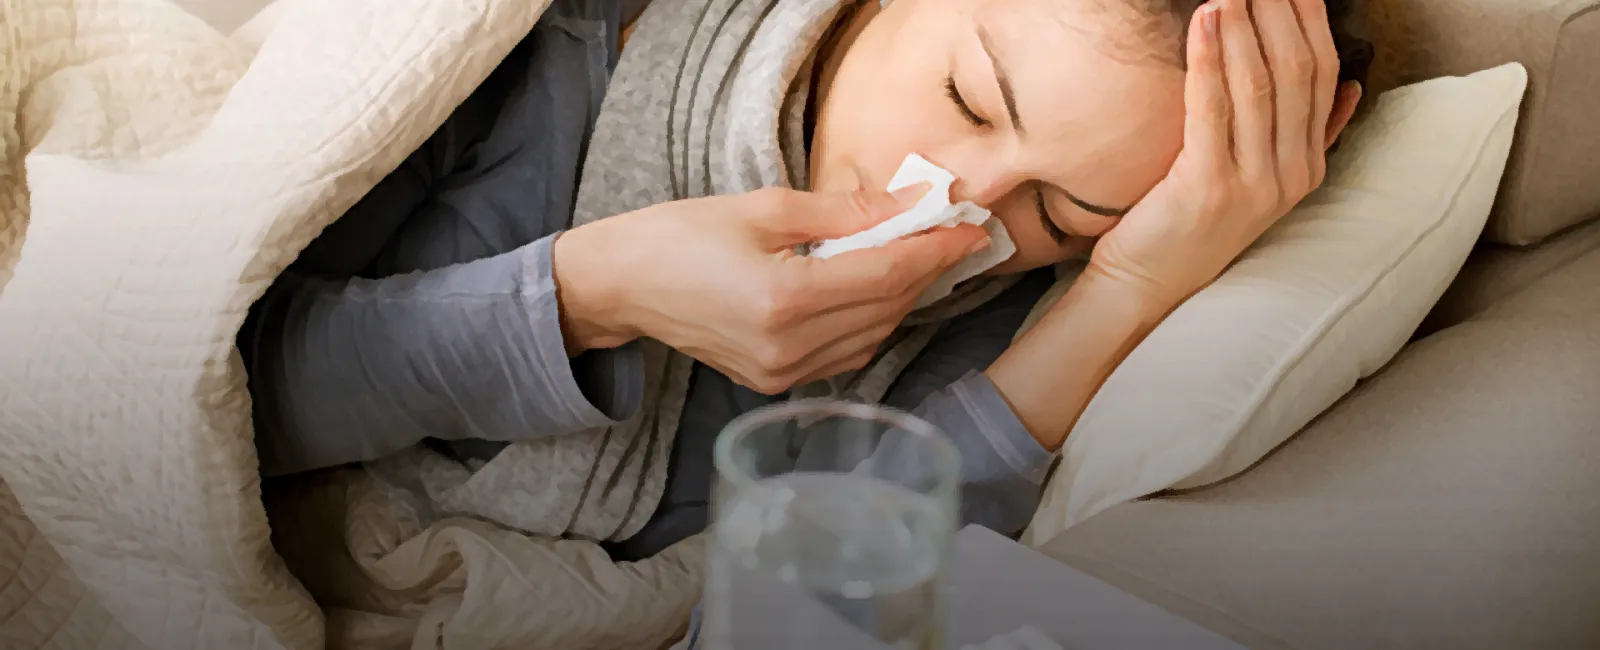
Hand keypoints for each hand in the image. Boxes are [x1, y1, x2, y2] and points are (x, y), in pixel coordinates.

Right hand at [553, 185, 989, 393]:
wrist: (622, 286)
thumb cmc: (681, 235)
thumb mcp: (764, 208)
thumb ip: (845, 212)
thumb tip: (911, 204)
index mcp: (784, 299)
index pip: (887, 275)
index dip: (935, 250)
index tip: (969, 227)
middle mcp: (788, 347)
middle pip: (887, 308)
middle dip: (925, 270)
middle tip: (950, 234)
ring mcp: (782, 374)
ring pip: (874, 336)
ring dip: (901, 297)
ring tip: (916, 257)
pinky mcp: (775, 383)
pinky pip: (846, 355)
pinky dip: (871, 322)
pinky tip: (875, 290)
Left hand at [1089, 0, 1355, 307]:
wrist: (1145, 285)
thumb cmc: (1187, 223)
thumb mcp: (1256, 180)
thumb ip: (1305, 136)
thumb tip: (1351, 86)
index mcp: (1306, 168)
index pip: (1323, 75)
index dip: (1311, 19)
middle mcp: (1290, 176)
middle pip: (1298, 71)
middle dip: (1281, 11)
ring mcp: (1254, 185)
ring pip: (1260, 84)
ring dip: (1244, 24)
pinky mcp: (1209, 188)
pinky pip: (1214, 109)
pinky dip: (1209, 58)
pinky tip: (1203, 19)